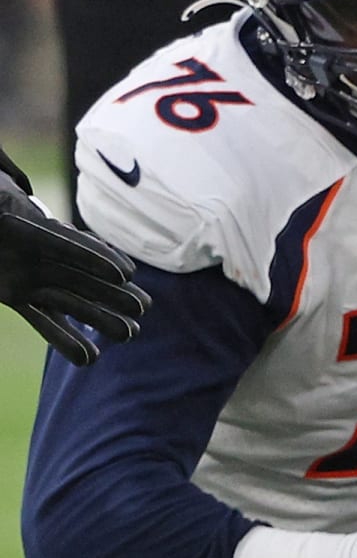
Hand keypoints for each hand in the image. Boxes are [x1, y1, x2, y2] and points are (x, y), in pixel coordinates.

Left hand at [0, 144, 149, 365]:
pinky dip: (65, 339)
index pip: (63, 242)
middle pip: (79, 274)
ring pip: (71, 300)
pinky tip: (88, 358)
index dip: (93, 257)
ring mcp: (31, 277)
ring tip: (129, 334)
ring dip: (99, 317)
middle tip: (142, 307)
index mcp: (25, 226)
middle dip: (110, 291)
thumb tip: (6, 199)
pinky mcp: (19, 297)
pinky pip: (43, 320)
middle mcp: (36, 255)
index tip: (123, 274)